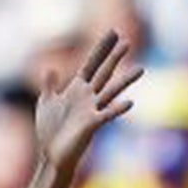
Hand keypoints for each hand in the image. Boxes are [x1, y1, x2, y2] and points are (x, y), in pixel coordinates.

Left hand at [34, 31, 141, 176]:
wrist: (50, 155)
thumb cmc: (49, 131)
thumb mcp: (46, 103)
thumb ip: (50, 85)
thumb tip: (50, 67)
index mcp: (77, 89)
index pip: (92, 64)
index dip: (101, 49)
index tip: (112, 33)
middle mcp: (88, 97)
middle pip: (104, 73)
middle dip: (114, 57)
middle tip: (127, 42)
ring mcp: (92, 110)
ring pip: (111, 91)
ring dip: (125, 81)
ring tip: (140, 70)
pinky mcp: (92, 125)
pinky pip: (107, 115)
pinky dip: (117, 109)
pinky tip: (129, 102)